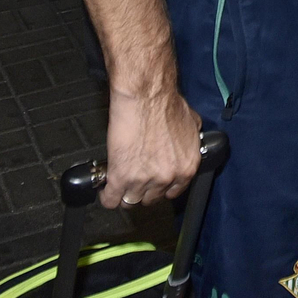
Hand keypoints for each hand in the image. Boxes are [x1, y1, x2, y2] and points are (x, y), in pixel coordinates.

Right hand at [101, 84, 201, 209]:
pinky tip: (106, 189)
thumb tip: (186, 142)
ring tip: (120, 184)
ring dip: (124, 193)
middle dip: (143, 190)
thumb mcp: (191, 123)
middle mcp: (167, 177)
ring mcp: (144, 180)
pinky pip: (111, 200)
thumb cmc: (165, 104)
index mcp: (186, 167)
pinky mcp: (121, 177)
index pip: (173, 193)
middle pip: (151, 199)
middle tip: (136, 179)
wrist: (146, 96)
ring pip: (130, 201)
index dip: (161, 188)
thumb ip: (191, 140)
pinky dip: (107, 196)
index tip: (153, 184)